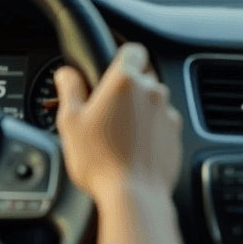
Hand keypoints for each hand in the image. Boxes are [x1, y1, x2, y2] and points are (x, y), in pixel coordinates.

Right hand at [53, 43, 182, 203]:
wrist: (134, 194)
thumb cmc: (100, 160)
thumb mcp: (71, 123)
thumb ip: (69, 90)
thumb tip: (66, 73)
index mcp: (126, 81)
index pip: (133, 49)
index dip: (122, 56)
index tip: (111, 69)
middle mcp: (152, 90)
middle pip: (142, 76)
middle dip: (126, 89)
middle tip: (106, 111)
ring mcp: (167, 111)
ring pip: (152, 100)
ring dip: (139, 109)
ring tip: (118, 133)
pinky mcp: (176, 132)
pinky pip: (162, 121)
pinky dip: (151, 129)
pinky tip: (134, 146)